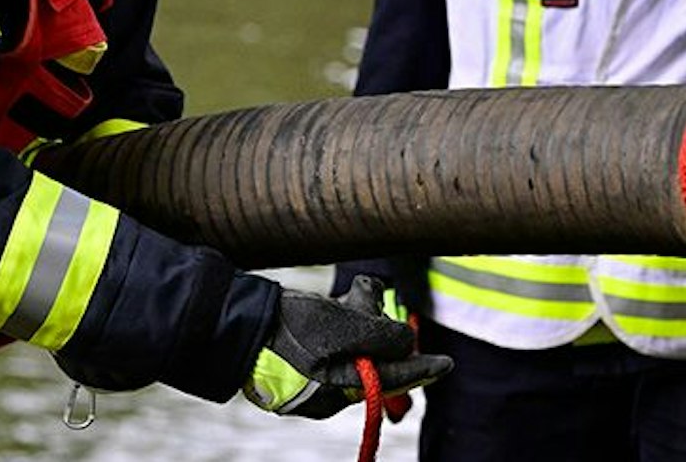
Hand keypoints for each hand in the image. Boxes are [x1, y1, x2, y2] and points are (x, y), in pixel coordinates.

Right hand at [242, 275, 451, 418]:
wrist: (237, 322)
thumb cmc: (288, 327)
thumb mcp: (341, 326)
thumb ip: (380, 336)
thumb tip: (407, 342)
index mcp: (340, 390)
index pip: (391, 379)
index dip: (421, 368)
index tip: (448, 363)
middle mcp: (331, 390)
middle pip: (374, 359)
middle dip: (377, 328)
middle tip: (361, 299)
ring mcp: (315, 377)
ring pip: (356, 345)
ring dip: (358, 315)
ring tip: (344, 295)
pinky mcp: (303, 360)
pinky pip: (336, 342)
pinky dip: (340, 319)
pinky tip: (333, 301)